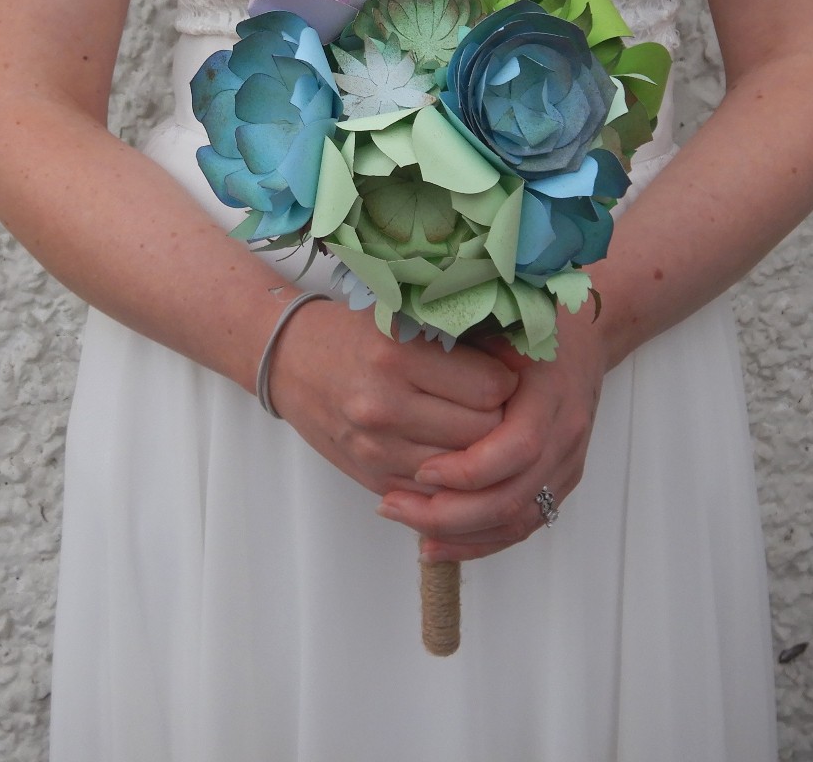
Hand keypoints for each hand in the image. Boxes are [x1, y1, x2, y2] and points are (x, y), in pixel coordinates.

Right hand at [270, 299, 519, 497]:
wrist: (290, 360)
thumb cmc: (354, 333)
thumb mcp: (404, 318)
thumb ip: (458, 337)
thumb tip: (523, 357)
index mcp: (398, 355)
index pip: (492, 387)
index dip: (509, 379)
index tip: (507, 369)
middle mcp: (386, 405)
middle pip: (484, 432)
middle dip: (503, 419)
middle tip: (502, 400)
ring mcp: (377, 449)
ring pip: (465, 469)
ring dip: (480, 451)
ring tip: (480, 423)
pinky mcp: (374, 478)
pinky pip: (438, 493)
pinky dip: (454, 476)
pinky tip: (454, 451)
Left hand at [375, 306, 615, 560]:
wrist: (586, 333)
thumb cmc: (533, 320)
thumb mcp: (503, 321)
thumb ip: (463, 347)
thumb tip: (402, 359)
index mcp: (552, 393)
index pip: (516, 448)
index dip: (467, 468)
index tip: (420, 469)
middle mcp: (567, 434)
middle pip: (512, 497)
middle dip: (451, 512)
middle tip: (393, 506)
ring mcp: (567, 462)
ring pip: (517, 521)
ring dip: (460, 534)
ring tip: (408, 527)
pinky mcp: (561, 481)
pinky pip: (524, 526)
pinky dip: (481, 541)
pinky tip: (437, 543)